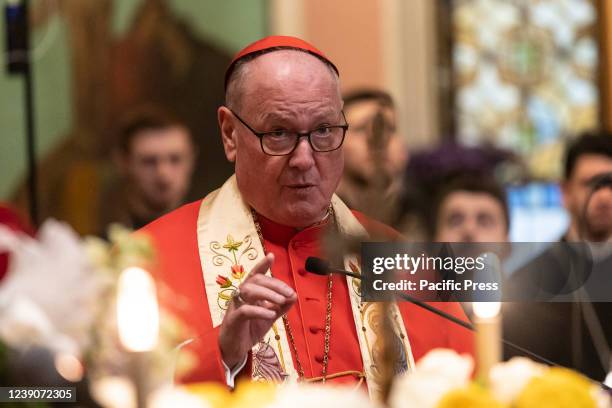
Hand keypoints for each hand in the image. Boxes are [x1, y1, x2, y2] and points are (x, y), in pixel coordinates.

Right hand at [218, 253, 296, 367]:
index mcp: (249, 292)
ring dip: (268, 294)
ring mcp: (235, 306)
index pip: (255, 274)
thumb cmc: (251, 328)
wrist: (236, 349)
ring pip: (248, 290)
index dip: (262, 264)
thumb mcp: (270, 316)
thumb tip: (294, 295)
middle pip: (255, 280)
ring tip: (281, 301)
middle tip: (289, 293)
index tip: (271, 256)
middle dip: (274, 284)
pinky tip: (271, 313)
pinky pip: (245, 310)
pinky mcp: (232, 320)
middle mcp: (241, 295)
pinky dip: (260, 310)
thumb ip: (281, 306)